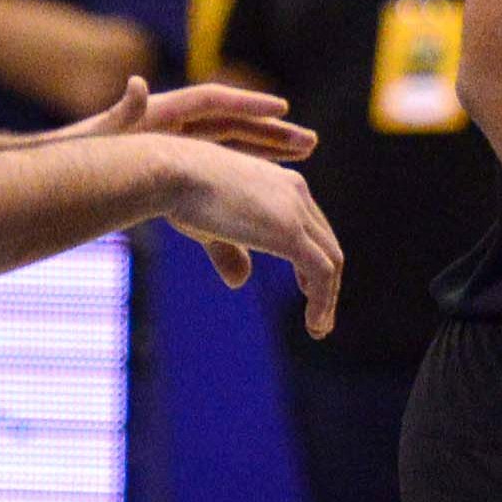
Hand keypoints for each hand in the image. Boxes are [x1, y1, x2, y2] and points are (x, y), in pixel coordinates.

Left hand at [59, 76, 315, 160]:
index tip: (281, 108)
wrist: (60, 171)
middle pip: (232, 123)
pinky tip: (269, 182)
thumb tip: (137, 83)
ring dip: (266, 148)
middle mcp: (176, 125)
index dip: (248, 102)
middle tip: (309, 141)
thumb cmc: (77, 153)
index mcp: (162, 112)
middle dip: (270, 131)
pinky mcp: (177, 165)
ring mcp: (179, 145)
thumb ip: (122, 111)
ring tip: (305, 154)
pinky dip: (244, 168)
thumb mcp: (100, 133)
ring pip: (233, 144)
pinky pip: (219, 165)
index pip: (213, 101)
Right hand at [158, 136, 342, 334]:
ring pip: (330, 260)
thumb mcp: (210, 226)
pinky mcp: (289, 231)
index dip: (313, 262)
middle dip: (327, 284)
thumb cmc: (179, 193)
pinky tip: (314, 323)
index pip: (312, 228)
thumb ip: (230, 251)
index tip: (307, 291)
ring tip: (319, 328)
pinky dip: (322, 300)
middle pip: (327, 244)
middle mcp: (296, 192)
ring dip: (327, 298)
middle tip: (319, 319)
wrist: (171, 173)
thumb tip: (240, 282)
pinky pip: (320, 272)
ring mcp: (295, 211)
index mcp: (281, 183)